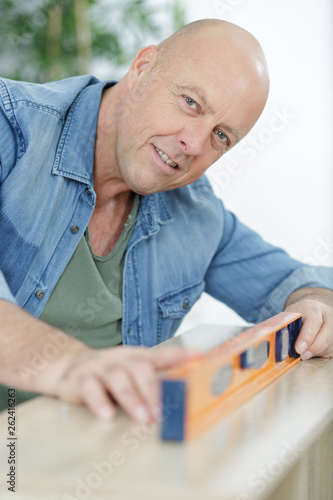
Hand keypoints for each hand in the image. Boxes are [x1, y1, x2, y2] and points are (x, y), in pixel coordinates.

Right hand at [54, 345, 197, 421]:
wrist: (67, 370)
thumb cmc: (108, 375)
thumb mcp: (129, 372)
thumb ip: (150, 382)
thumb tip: (180, 398)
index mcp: (134, 357)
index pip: (158, 354)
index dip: (177, 355)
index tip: (196, 356)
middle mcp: (118, 359)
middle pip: (139, 367)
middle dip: (152, 390)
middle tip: (160, 412)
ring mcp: (99, 368)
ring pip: (117, 378)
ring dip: (131, 398)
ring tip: (142, 417)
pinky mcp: (79, 380)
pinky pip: (90, 389)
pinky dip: (99, 402)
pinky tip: (108, 416)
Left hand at [284, 299, 332, 359]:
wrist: (311, 312)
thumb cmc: (299, 316)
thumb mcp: (290, 317)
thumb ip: (288, 327)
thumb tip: (281, 342)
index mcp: (313, 307)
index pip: (313, 321)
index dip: (306, 337)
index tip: (299, 349)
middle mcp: (328, 315)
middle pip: (326, 334)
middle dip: (314, 348)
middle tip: (303, 356)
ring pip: (330, 343)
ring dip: (317, 352)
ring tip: (305, 353)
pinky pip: (332, 349)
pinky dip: (323, 353)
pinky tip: (313, 351)